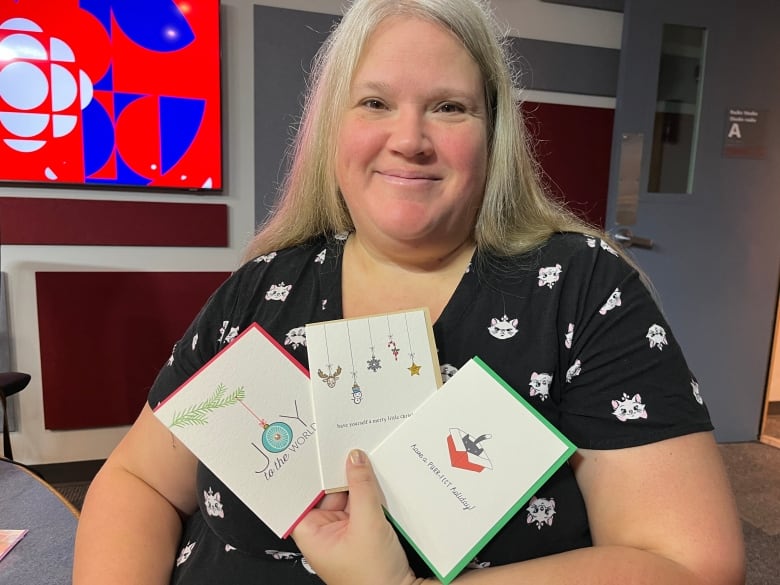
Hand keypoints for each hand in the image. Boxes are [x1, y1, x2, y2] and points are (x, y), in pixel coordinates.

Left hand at [292, 449, 420, 584]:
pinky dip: (370, 496)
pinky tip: (377, 485)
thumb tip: (355, 459)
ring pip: (347, 496)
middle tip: (349, 453)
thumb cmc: (374, 579)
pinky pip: (362, 505)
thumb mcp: (368, 524)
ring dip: (358, 485)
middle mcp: (324, 533)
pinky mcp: (362, 531)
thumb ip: (362, 487)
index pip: (302, 495)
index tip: (318, 452)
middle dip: (339, 475)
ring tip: (367, 470)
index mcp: (311, 535)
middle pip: (327, 492)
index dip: (309, 473)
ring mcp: (343, 532)